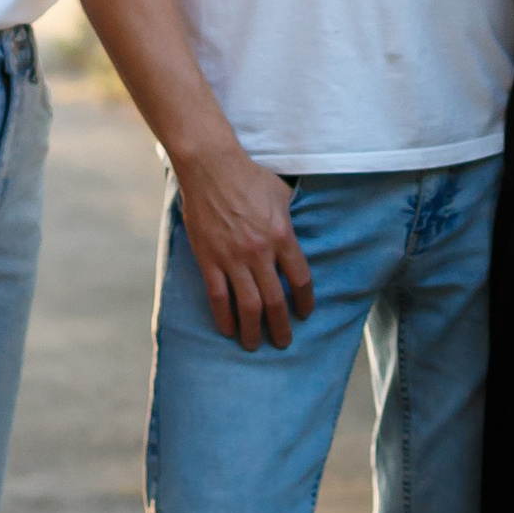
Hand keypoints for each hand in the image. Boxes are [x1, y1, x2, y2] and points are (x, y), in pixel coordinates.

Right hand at [175, 142, 314, 349]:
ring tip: (254, 345)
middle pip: (275, 300)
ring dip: (252, 330)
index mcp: (283, 236)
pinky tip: (227, 330)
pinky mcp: (208, 259)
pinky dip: (224, 316)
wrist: (211, 167)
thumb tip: (295, 235)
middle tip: (283, 341)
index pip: (300, 279)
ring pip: (247, 305)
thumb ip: (290, 219)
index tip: (305, 314)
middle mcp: (260, 252)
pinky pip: (218, 296)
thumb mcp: (282, 195)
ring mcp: (233, 257)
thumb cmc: (249, 176)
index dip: (304, 302)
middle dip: (281, 326)